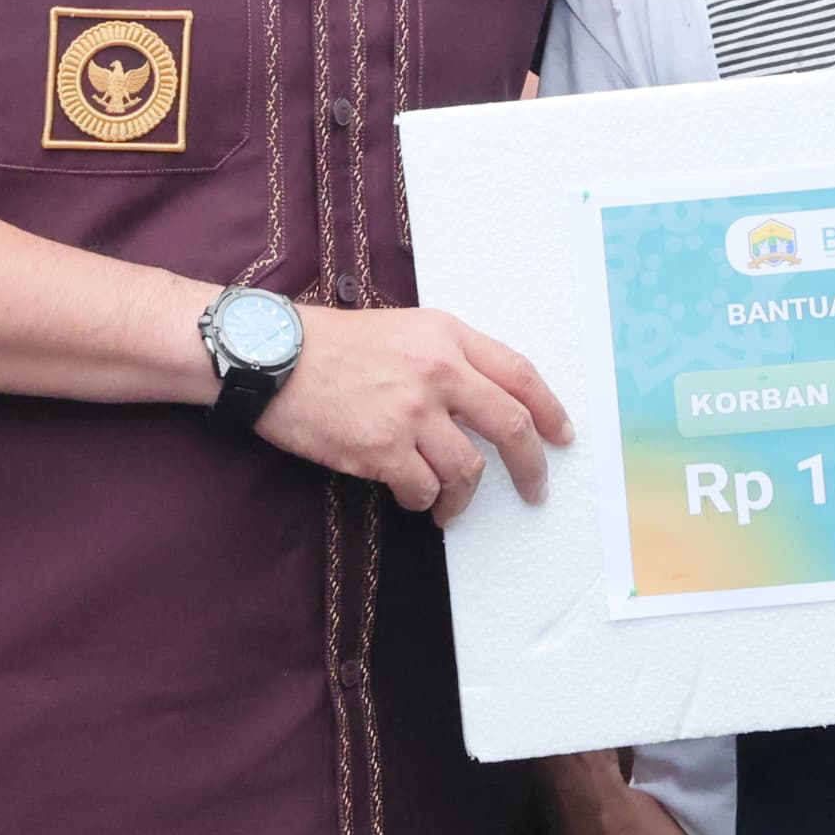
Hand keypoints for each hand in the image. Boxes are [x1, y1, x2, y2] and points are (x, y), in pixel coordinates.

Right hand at [251, 305, 569, 520]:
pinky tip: (410, 497)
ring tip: (447, 505)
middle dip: (530, 466)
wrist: (274, 358)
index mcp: (446, 335)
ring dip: (463, 496)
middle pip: (509, 425)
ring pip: (468, 469)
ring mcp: (411, 412)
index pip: (519, 372)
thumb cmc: (332, 345)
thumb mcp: (402, 329)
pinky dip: (422, 500)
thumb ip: (447, 357)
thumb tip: (486, 401)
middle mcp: (437, 370)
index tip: (561, 435)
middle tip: (535, 490)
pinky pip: (423, 489)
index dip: (549, 408)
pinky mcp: (382, 449)